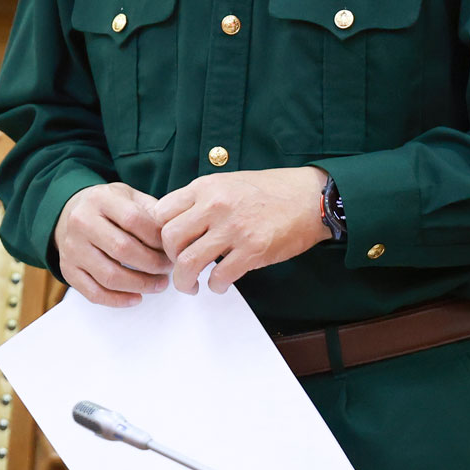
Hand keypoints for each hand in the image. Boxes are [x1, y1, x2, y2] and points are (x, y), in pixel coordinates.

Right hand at [52, 183, 170, 306]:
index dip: (157, 238)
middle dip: (153, 264)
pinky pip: (94, 293)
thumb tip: (174, 237)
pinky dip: (118, 300)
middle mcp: (81, 222)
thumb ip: (151, 211)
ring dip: (140, 285)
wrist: (69, 213)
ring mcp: (72, 248)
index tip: (171, 248)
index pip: (134, 220)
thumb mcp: (128, 197)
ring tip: (159, 284)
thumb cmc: (108, 208)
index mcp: (99, 199)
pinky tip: (136, 298)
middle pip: (122, 249)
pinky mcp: (68, 270)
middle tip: (168, 269)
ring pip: (109, 276)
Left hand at [156, 166, 328, 292]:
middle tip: (179, 268)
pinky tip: (219, 284)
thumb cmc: (270, 191)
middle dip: (169, 260)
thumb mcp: (227, 182)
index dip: (158, 233)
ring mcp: (233, 228)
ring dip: (185, 281)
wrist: (311, 198)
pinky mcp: (253, 250)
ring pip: (188, 262)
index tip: (168, 245)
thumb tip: (176, 224)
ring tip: (192, 285)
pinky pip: (219, 276)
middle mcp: (214, 205)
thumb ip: (200, 200)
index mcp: (205, 187)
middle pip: (169, 239)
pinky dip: (215, 286)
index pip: (160, 211)